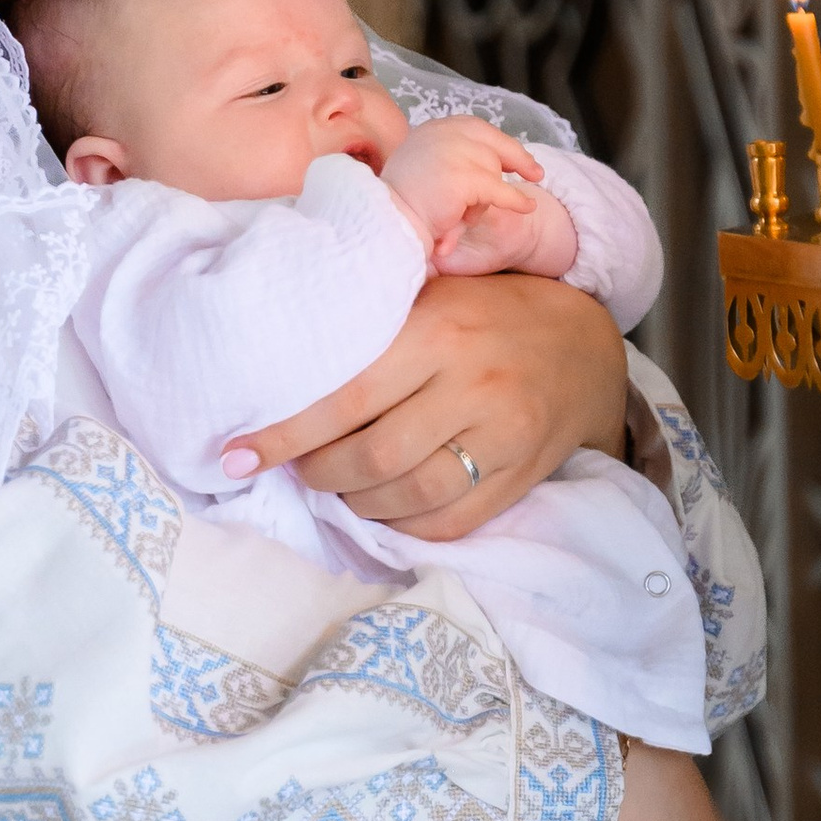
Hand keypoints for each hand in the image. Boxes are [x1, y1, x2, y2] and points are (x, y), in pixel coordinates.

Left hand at [236, 274, 627, 539]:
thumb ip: (371, 324)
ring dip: (357, 503)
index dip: (284, 434)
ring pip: (408, 497)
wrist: (583, 345)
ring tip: (338, 487)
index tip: (236, 454)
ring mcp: (502, 436)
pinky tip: (382, 508)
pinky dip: (402, 526)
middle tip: (298, 469)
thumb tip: (278, 365)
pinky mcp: (521, 476)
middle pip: (372, 457)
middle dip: (318, 473)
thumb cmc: (486, 312)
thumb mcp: (431, 295)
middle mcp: (472, 384)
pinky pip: (449, 523)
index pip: (344, 396)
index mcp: (437, 331)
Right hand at [380, 116, 556, 270]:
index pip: (476, 129)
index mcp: (432, 130)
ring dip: (485, 197)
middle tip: (537, 173)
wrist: (390, 224)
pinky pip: (499, 190)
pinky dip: (514, 200)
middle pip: (492, 145)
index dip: (501, 143)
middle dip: (516, 159)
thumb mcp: (424, 170)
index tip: (520, 158)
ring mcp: (454, 153)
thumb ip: (450, 159)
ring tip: (460, 217)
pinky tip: (527, 207)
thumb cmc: (402, 207)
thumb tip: (490, 161)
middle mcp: (443, 133)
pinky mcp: (464, 178)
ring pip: (493, 172)